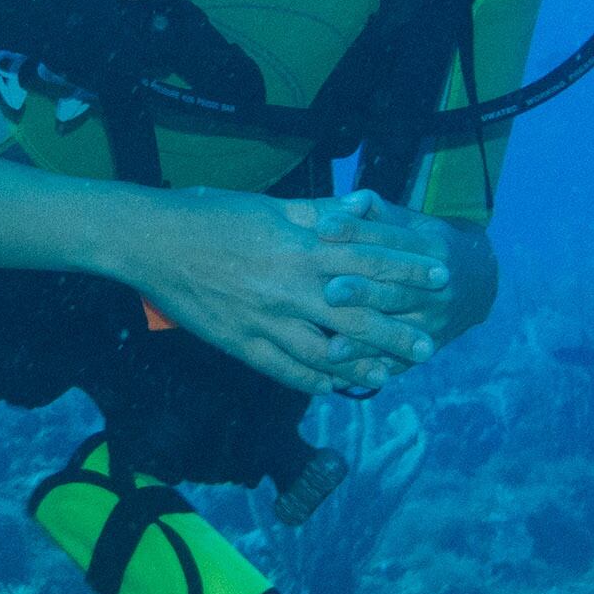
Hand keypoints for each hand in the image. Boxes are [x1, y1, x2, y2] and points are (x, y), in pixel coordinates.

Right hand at [104, 187, 452, 395]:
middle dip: (397, 333)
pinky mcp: (240, 343)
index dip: (409, 271)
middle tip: (429, 346)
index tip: (441, 278)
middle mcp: (290, 287)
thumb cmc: (210, 214)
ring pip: (325, 353)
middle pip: (358, 316)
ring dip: (360, 366)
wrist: (151, 240)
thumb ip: (320, 213)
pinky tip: (332, 388)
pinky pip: (284, 370)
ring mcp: (265, 320)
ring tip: (388, 375)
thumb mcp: (271, 206)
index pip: (370, 261)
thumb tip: (361, 207)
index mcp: (301, 247)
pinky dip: (312, 382)